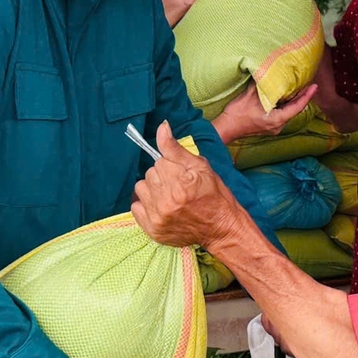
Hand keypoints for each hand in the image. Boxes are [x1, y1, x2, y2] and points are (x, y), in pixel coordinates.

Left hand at [132, 120, 248, 248]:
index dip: (171, 165)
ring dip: (152, 190)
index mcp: (180, 183)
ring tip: (169, 196)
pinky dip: (145, 205)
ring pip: (141, 188)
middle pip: (149, 174)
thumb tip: (162, 127)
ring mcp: (158, 218)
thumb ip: (176, 148)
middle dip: (162, 177)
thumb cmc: (215, 196)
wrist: (221, 229)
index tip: (181, 174)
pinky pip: (135, 207)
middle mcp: (166, 201)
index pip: (159, 160)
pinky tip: (161, 207)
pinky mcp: (152, 230)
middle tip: (178, 186)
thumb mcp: (201, 167)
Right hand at [213, 81, 317, 143]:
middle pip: (294, 110)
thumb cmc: (238, 114)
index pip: (297, 107)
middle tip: (309, 84)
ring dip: (292, 100)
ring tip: (299, 87)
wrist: (226, 128)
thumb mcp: (250, 95)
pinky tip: (284, 95)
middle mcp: (278, 125)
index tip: (315, 86)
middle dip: (301, 97)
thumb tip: (270, 72)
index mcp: (277, 119)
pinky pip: (281, 113)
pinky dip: (284, 104)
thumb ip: (263, 85)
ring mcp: (273, 127)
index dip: (307, 96)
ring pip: (288, 112)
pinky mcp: (268, 125)